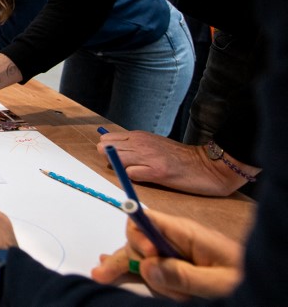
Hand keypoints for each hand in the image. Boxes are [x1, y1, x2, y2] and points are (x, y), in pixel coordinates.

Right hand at [91, 210, 242, 299]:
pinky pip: (146, 269)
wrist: (261, 285)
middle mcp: (174, 240)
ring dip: (140, 276)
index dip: (140, 235)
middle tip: (101, 275)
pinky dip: (130, 272)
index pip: (148, 220)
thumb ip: (183, 274)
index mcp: (186, 234)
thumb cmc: (246, 279)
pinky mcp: (173, 269)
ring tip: (134, 286)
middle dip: (123, 258)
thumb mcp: (219, 282)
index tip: (148, 254)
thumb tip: (146, 266)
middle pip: (137, 241)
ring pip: (139, 259)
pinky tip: (109, 270)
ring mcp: (172, 254)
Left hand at [97, 132, 258, 195]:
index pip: (107, 139)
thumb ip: (134, 146)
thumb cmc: (179, 158)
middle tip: (127, 168)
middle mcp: (140, 143)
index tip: (117, 159)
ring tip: (138, 173)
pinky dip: (133, 179)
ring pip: (115, 160)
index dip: (107, 151)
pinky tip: (147, 178)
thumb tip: (111, 152)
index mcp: (139, 136)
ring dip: (120, 169)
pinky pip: (132, 175)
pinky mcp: (157, 172)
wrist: (207, 165)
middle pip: (106, 148)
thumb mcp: (153, 144)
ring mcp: (147, 157)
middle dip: (110, 160)